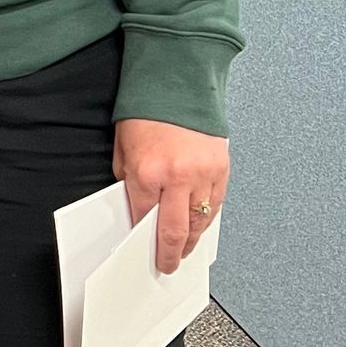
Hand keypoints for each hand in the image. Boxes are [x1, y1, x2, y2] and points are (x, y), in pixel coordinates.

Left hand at [114, 119, 227, 276]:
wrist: (177, 82)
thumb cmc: (147, 110)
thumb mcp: (123, 148)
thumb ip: (130, 181)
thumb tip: (138, 207)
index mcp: (147, 173)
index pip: (143, 219)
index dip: (143, 239)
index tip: (144, 251)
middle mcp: (176, 178)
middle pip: (174, 232)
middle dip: (170, 254)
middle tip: (168, 264)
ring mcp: (202, 175)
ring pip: (199, 223)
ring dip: (192, 240)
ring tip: (184, 248)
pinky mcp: (221, 169)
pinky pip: (216, 205)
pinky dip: (207, 219)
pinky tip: (200, 225)